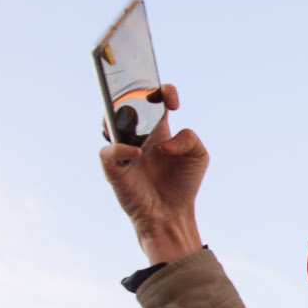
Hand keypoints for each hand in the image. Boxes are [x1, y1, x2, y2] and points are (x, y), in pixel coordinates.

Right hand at [99, 83, 207, 264]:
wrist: (171, 215)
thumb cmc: (184, 185)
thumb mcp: (198, 157)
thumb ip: (189, 139)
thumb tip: (164, 144)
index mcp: (159, 130)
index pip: (155, 100)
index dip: (163, 92)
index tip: (173, 101)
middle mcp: (139, 136)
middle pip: (126, 104)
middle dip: (130, 93)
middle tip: (143, 95)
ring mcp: (124, 151)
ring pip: (109, 122)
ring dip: (119, 116)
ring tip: (134, 119)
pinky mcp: (114, 168)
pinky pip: (108, 151)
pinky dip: (120, 148)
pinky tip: (138, 153)